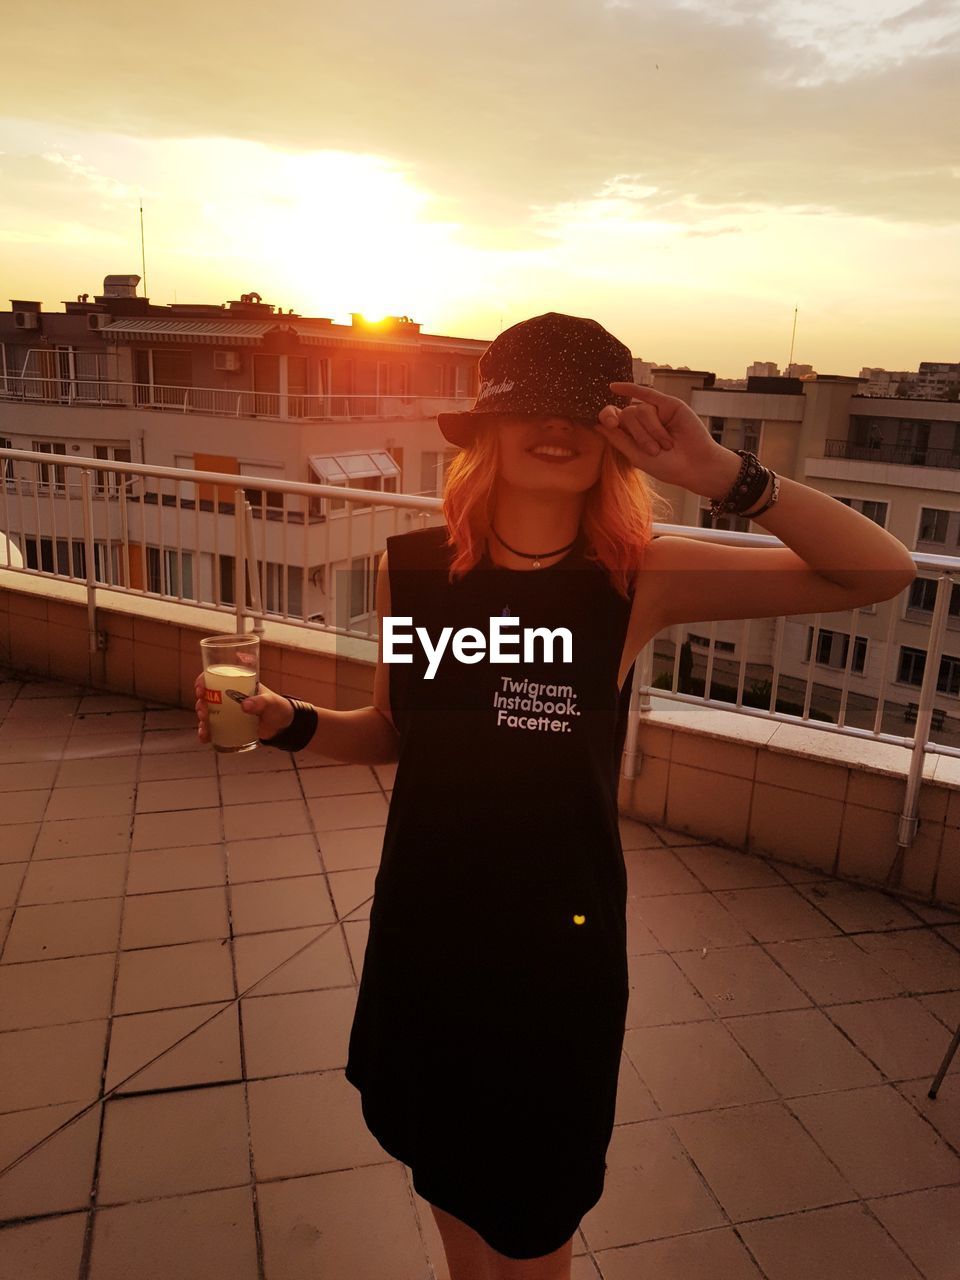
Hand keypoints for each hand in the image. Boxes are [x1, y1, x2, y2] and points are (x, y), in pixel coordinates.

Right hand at [194, 674, 293, 745]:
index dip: (203, 681)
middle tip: (204, 711)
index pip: (214, 678)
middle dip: (201, 704)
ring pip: (207, 713)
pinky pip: (213, 728)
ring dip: (202, 719)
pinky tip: (204, 737)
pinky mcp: (229, 726)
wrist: (283, 726)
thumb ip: (260, 702)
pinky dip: (207, 732)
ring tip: (205, 726)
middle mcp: (228, 697)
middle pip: (206, 697)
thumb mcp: (271, 702)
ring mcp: (227, 712)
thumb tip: (245, 706)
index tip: (201, 689)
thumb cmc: (277, 707)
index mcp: (236, 685)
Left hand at [596, 382, 731, 493]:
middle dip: (639, 434)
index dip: (607, 418)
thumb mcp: (637, 456)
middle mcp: (642, 422)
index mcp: (632, 435)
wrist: (695, 465)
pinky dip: (630, 388)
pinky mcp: (668, 404)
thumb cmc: (668, 466)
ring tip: (666, 444)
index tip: (610, 423)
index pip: (613, 420)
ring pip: (640, 409)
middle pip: (627, 415)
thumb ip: (618, 439)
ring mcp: (655, 412)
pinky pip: (645, 392)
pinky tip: (613, 387)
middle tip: (655, 450)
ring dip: (651, 430)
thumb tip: (596, 424)